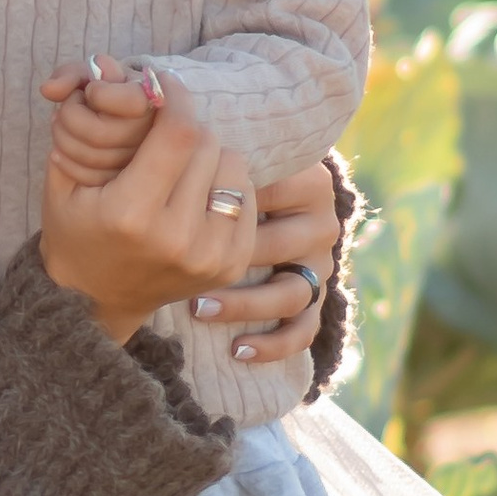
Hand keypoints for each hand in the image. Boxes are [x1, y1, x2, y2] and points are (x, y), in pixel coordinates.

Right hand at [39, 68, 259, 341]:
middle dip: (186, 126)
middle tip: (164, 131)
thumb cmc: (75, 228)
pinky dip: (225, 184)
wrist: (95, 299)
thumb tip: (114, 67)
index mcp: (131, 214)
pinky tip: (197, 193)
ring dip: (210, 154)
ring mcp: (209, 255)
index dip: (174, 96)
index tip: (163, 84)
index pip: (177, 132)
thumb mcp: (62, 176)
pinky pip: (247, 197)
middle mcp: (176, 238)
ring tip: (180, 166)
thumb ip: (84, 121)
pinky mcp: (231, 264)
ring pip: (233, 166)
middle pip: (208, 144)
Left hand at [184, 158, 341, 367]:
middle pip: (278, 246)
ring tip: (199, 307)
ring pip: (290, 294)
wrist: (262, 215)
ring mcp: (322, 267)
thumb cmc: (232, 183)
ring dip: (244, 304)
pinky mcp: (316, 303)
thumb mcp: (228, 165)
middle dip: (229, 259)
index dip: (227, 204)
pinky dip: (273, 343)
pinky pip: (303, 330)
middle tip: (181, 265)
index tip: (182, 209)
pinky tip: (237, 350)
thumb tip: (173, 145)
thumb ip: (214, 158)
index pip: (272, 194)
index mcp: (311, 182)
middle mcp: (323, 224)